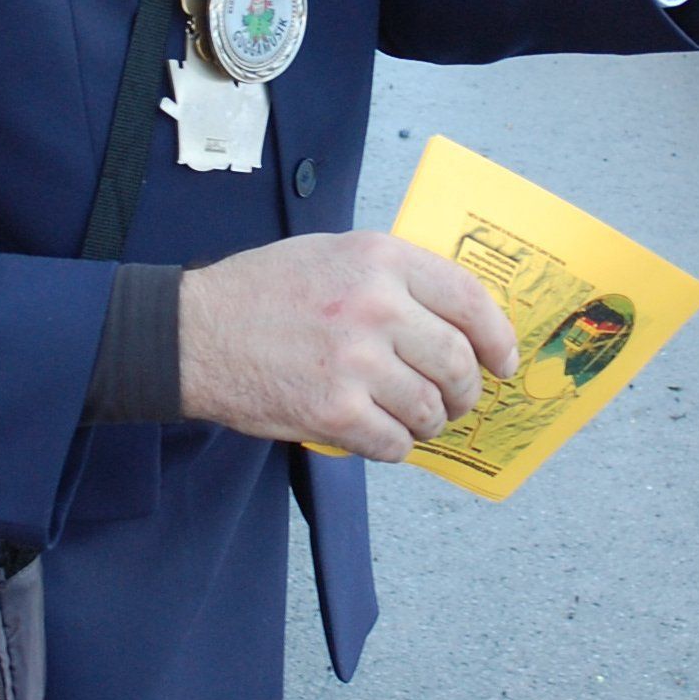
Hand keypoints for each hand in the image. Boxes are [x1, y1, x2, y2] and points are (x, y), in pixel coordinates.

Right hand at [178, 232, 518, 463]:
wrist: (194, 333)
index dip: (497, 337)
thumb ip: (393, 277)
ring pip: (429, 408)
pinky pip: (394, 442)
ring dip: (430, 422)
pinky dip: (395, 446)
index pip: (469, 299)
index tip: (504, 361)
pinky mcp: (334, 411)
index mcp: (380, 259)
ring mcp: (355, 361)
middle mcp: (375, 306)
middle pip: (457, 361)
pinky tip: (379, 434)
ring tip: (415, 419)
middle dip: (467, 390)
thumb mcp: (334, 253)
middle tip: (459, 400)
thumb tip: (455, 319)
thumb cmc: (262, 291)